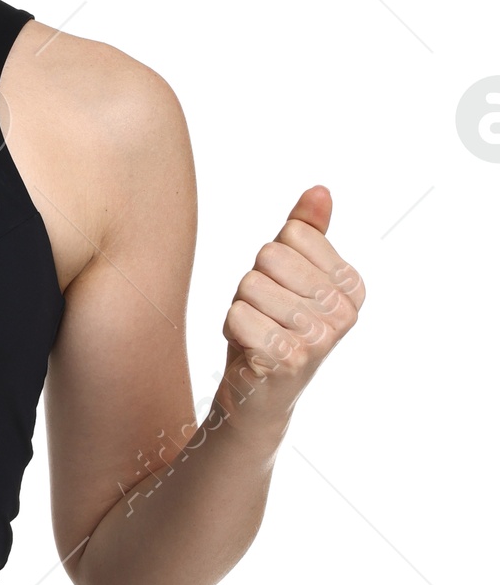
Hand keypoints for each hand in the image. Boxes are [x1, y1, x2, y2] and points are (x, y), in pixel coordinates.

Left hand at [219, 186, 363, 419]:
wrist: (258, 394)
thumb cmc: (272, 327)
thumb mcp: (289, 275)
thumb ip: (306, 232)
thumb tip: (319, 190)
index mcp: (352, 285)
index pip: (292, 233)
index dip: (271, 261)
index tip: (280, 292)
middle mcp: (344, 311)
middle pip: (269, 256)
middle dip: (253, 284)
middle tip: (264, 315)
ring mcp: (321, 337)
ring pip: (250, 285)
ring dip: (241, 309)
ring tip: (257, 333)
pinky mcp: (290, 358)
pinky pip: (238, 315)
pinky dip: (233, 330)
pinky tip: (249, 350)